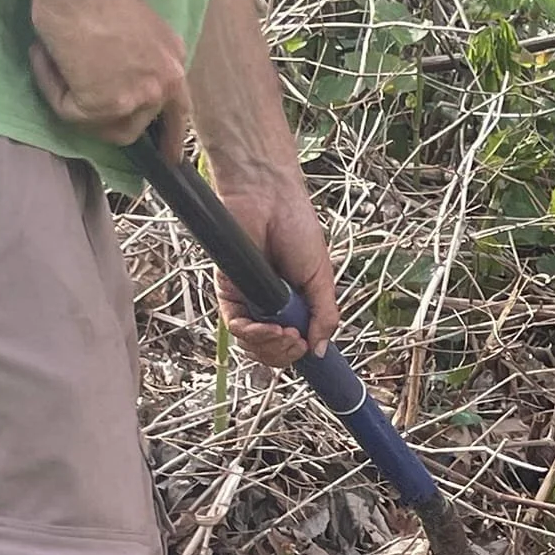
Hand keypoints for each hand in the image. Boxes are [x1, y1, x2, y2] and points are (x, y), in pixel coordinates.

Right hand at [29, 0, 188, 148]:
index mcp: (175, 65)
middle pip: (136, 125)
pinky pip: (70, 112)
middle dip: (107, 116)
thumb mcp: (142, 30)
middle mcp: (164, 86)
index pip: (178, 113)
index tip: (170, 158)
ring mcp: (136, 98)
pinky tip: (46, 58)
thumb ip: (142, 60)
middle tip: (78, 96)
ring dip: (76, 102)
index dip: (171, 138)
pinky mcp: (102, 104)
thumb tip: (122, 79)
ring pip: (103, 126)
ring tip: (58, 66)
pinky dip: (52, 87)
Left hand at [209, 167, 339, 368]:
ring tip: (286, 334)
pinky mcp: (229, 291)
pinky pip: (235, 326)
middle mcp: (270, 305)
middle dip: (285, 354)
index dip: (299, 353)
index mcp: (295, 303)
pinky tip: (269, 327)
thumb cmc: (297, 227)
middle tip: (297, 341)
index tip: (309, 349)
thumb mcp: (322, 279)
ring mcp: (248, 300)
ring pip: (252, 345)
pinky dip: (252, 333)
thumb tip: (320, 351)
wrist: (269, 199)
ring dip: (271, 347)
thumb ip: (324, 316)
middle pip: (272, 351)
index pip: (293, 344)